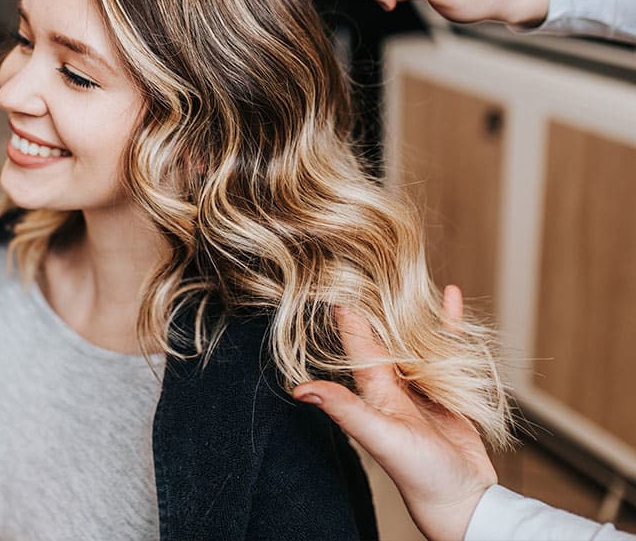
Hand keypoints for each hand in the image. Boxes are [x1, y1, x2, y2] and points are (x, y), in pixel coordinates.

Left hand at [293, 285, 496, 540]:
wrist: (461, 498)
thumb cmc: (418, 473)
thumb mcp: (379, 436)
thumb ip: (345, 410)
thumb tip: (300, 390)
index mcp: (374, 389)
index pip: (357, 341)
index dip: (347, 311)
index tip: (335, 278)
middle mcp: (393, 384)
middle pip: (384, 334)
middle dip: (376, 302)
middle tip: (369, 264)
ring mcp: (421, 386)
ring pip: (414, 338)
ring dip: (410, 310)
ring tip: (405, 275)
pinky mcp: (448, 389)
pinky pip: (447, 347)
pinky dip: (448, 323)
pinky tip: (450, 297)